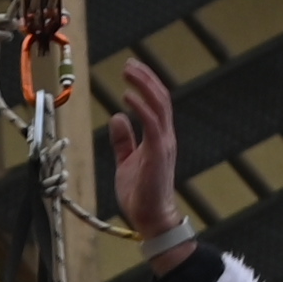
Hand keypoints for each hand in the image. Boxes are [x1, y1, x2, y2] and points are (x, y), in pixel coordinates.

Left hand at [102, 58, 188, 253]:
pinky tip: (126, 96)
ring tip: (128, 70)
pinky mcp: (158, 152)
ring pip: (159, 105)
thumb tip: (117, 117)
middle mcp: (165, 137)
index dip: (146, 84)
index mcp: (159, 138)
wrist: (151, 218)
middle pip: (160, 98)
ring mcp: (164, 144)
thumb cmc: (141, 194)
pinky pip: (151, 123)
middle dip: (145, 78)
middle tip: (129, 63)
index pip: (157, 103)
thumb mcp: (126, 161)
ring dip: (144, 85)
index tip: (132, 70)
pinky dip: (139, 106)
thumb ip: (123, 140)